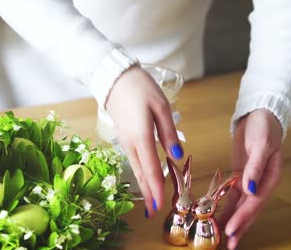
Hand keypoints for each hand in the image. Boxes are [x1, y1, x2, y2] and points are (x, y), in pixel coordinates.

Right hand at [105, 65, 182, 217]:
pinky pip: (133, 159)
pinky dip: (140, 171)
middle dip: (148, 192)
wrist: (115, 79)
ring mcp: (125, 141)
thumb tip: (176, 155)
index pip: (151, 168)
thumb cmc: (140, 88)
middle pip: (141, 172)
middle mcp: (131, 143)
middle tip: (154, 210)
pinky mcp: (123, 137)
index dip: (156, 188)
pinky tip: (144, 176)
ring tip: (150, 199)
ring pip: (136, 167)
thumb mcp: (160, 106)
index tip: (160, 205)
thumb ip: (168, 132)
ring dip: (143, 184)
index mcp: (141, 136)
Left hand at [219, 109, 282, 248]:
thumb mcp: (262, 144)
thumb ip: (256, 167)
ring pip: (240, 206)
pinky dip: (226, 207)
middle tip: (229, 245)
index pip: (254, 202)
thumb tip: (250, 189)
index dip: (243, 217)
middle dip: (239, 227)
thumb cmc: (264, 127)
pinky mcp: (240, 176)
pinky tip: (218, 217)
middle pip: (248, 209)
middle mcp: (260, 183)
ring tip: (223, 238)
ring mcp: (250, 181)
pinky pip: (233, 196)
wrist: (260, 115)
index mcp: (269, 177)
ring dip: (232, 221)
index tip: (231, 230)